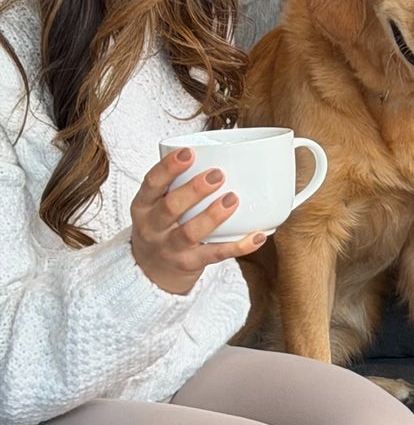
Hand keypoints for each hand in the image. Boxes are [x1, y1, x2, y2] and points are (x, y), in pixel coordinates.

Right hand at [130, 148, 267, 296]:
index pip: (151, 183)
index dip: (168, 167)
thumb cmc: (162, 226)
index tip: (189, 153)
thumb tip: (224, 152)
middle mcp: (152, 227)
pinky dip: (239, 246)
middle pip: (170, 207)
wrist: (150, 271)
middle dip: (194, 190)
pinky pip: (216, 255)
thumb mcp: (156, 204)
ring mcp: (170, 248)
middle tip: (217, 175)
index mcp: (144, 205)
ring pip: (190, 232)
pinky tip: (258, 236)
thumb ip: (178, 183)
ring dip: (212, 216)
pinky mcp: (189, 264)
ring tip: (232, 199)